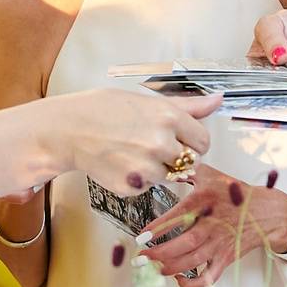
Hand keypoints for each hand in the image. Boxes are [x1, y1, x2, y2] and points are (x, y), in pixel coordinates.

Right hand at [49, 87, 221, 194]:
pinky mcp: (133, 186)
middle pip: (190, 162)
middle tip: (150, 145)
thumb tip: (219, 100)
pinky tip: (122, 163)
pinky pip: (148, 187)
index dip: (192, 142)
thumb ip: (187, 106)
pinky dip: (139, 179)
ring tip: (134, 152)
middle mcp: (161, 143)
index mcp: (169, 117)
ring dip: (158, 169)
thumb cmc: (104, 110)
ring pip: (171, 176)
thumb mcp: (147, 101)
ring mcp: (147, 168)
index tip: (179, 139)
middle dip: (176, 156)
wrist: (68, 129)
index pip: (203, 142)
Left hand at [140, 172, 286, 286]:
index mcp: (205, 201)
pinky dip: (192, 284)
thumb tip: (166, 167)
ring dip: (169, 267)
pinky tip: (178, 279)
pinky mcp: (225, 259)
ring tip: (153, 267)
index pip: (178, 216)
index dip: (158, 228)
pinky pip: (208, 278)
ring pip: (192, 260)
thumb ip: (187, 171)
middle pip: (184, 242)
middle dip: (159, 252)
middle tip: (141, 256)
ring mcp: (219, 243)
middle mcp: (211, 224)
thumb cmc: (237, 195)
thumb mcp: (211, 175)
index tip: (142, 236)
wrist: (267, 212)